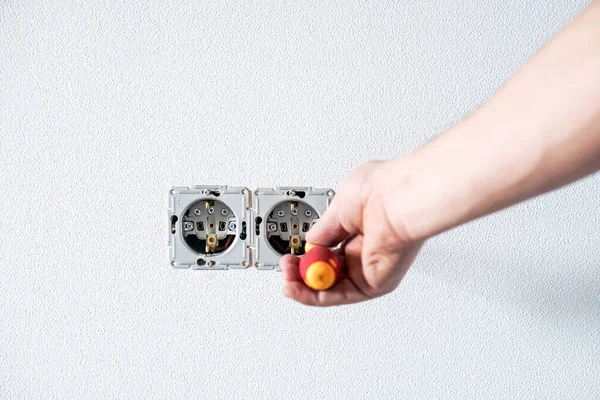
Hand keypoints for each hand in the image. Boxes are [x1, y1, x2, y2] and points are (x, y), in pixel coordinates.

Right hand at [281, 161, 424, 305]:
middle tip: (287, 270)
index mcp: (360, 228)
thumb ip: (324, 227)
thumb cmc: (380, 191)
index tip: (292, 255)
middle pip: (328, 272)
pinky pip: (340, 295)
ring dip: (305, 287)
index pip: (329, 250)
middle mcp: (365, 250)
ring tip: (289, 281)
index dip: (308, 255)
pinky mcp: (374, 283)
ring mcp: (369, 267)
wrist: (400, 201)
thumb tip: (311, 240)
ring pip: (331, 287)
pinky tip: (300, 290)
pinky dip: (316, 296)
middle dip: (303, 273)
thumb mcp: (339, 204)